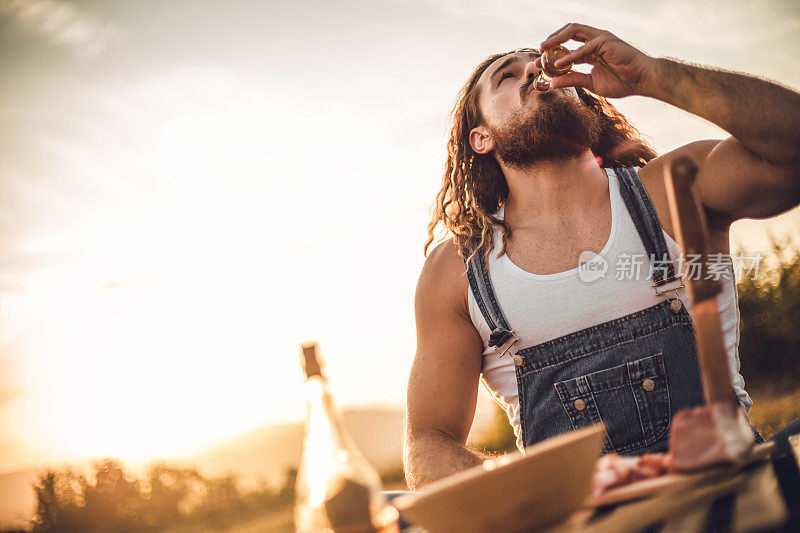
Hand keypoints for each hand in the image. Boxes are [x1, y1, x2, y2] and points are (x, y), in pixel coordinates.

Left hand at [534, 23, 658, 97]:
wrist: (642, 81)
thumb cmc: (622, 82)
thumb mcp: (590, 84)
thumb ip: (572, 80)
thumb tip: (551, 84)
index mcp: (591, 51)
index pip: (568, 46)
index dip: (552, 53)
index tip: (539, 63)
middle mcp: (594, 41)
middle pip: (568, 32)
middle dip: (552, 40)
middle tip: (539, 50)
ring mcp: (600, 39)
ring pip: (574, 31)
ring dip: (557, 39)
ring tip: (544, 50)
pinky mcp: (607, 41)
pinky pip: (585, 47)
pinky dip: (571, 55)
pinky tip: (559, 64)